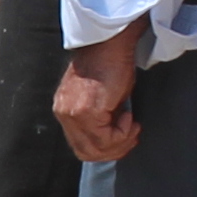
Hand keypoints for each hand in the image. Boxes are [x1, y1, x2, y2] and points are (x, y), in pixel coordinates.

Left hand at [56, 35, 142, 163]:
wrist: (111, 44)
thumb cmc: (110, 64)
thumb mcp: (101, 98)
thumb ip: (100, 119)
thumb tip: (113, 137)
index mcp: (64, 109)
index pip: (80, 145)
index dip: (105, 148)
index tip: (125, 135)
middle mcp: (64, 113)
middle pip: (86, 152)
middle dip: (114, 150)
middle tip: (132, 136)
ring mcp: (73, 114)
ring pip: (96, 149)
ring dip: (121, 142)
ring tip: (132, 126)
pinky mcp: (86, 112)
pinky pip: (106, 138)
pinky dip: (123, 133)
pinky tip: (129, 117)